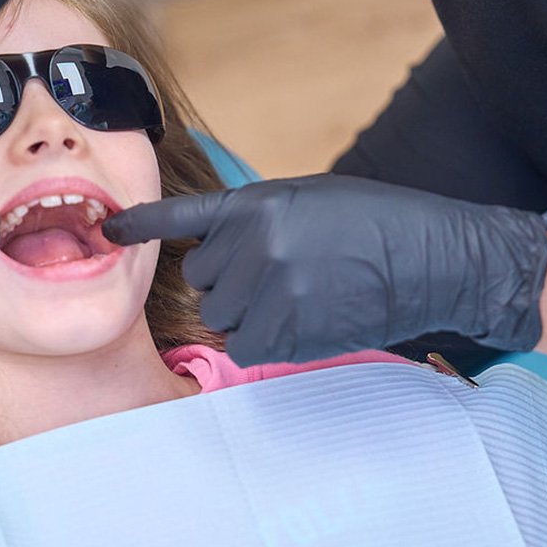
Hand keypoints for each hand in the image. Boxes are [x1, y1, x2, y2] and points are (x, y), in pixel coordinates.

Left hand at [104, 174, 546, 365]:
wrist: (436, 256)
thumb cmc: (378, 222)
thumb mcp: (311, 200)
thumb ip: (259, 218)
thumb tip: (222, 247)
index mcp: (260, 204)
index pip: (184, 218)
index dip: (141, 224)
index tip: (109, 230)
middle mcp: (256, 243)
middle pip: (204, 279)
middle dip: (230, 280)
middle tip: (277, 275)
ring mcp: (273, 288)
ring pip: (223, 316)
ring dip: (249, 312)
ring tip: (299, 296)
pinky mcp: (292, 329)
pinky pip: (248, 347)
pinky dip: (268, 341)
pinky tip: (304, 321)